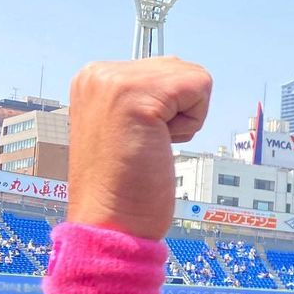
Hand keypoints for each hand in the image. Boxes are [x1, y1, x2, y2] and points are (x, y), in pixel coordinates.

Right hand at [65, 57, 211, 239]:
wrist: (110, 225)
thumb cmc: (126, 188)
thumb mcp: (129, 128)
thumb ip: (147, 97)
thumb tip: (182, 75)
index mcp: (93, 79)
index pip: (164, 71)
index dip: (168, 112)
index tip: (137, 141)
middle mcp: (98, 73)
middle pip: (180, 69)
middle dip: (178, 112)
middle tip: (145, 146)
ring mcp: (113, 81)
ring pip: (193, 77)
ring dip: (185, 119)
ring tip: (150, 146)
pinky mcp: (136, 96)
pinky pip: (200, 88)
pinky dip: (192, 124)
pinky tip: (159, 145)